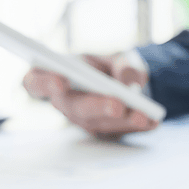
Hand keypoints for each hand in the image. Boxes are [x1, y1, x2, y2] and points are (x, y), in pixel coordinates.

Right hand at [22, 53, 157, 138]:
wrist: (126, 82)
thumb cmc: (111, 67)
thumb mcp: (120, 57)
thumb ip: (125, 65)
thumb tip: (130, 82)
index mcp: (56, 75)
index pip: (36, 82)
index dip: (44, 82)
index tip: (60, 81)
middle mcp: (64, 101)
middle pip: (74, 107)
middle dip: (97, 106)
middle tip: (118, 105)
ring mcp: (82, 120)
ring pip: (98, 123)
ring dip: (122, 121)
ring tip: (144, 116)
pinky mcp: (101, 132)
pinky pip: (117, 132)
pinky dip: (136, 127)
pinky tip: (153, 122)